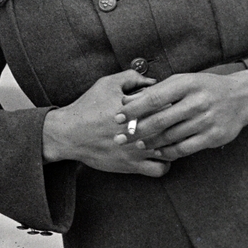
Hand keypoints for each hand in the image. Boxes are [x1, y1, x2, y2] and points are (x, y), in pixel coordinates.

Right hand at [41, 71, 169, 176]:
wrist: (69, 134)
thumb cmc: (87, 107)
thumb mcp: (106, 84)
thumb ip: (131, 78)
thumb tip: (153, 80)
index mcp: (138, 109)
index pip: (170, 105)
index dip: (175, 104)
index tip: (174, 104)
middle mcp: (141, 130)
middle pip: (175, 128)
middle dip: (178, 123)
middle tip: (177, 120)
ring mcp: (138, 150)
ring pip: (173, 150)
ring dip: (174, 144)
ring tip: (170, 138)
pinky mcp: (132, 165)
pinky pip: (161, 169)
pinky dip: (165, 163)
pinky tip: (160, 155)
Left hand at [116, 69, 247, 158]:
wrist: (241, 98)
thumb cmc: (204, 88)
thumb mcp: (183, 82)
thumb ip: (156, 91)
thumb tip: (126, 100)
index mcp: (187, 84)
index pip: (153, 98)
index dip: (133, 110)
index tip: (117, 117)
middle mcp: (197, 102)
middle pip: (160, 120)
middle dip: (136, 130)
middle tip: (120, 137)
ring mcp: (206, 120)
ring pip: (170, 136)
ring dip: (150, 143)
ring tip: (136, 144)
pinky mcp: (213, 136)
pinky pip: (185, 148)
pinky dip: (168, 151)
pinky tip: (157, 151)